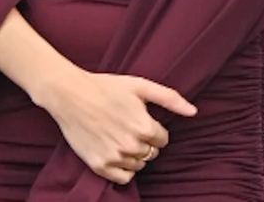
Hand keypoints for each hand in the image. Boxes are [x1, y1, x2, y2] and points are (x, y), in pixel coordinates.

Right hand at [39, 70, 196, 184]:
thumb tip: (194, 112)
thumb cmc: (105, 87)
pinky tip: (116, 153)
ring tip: (119, 137)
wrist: (70, 94)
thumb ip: (170, 99)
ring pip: (139, 165)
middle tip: (128, 127)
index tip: (140, 120)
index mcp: (144, 126)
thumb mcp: (140, 86)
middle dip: (145, 142)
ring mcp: (115, 157)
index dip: (154, 129)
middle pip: (152, 153)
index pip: (163, 139)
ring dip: (134, 154)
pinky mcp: (100, 165)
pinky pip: (124, 178)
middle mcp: (131, 145)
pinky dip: (124, 169)